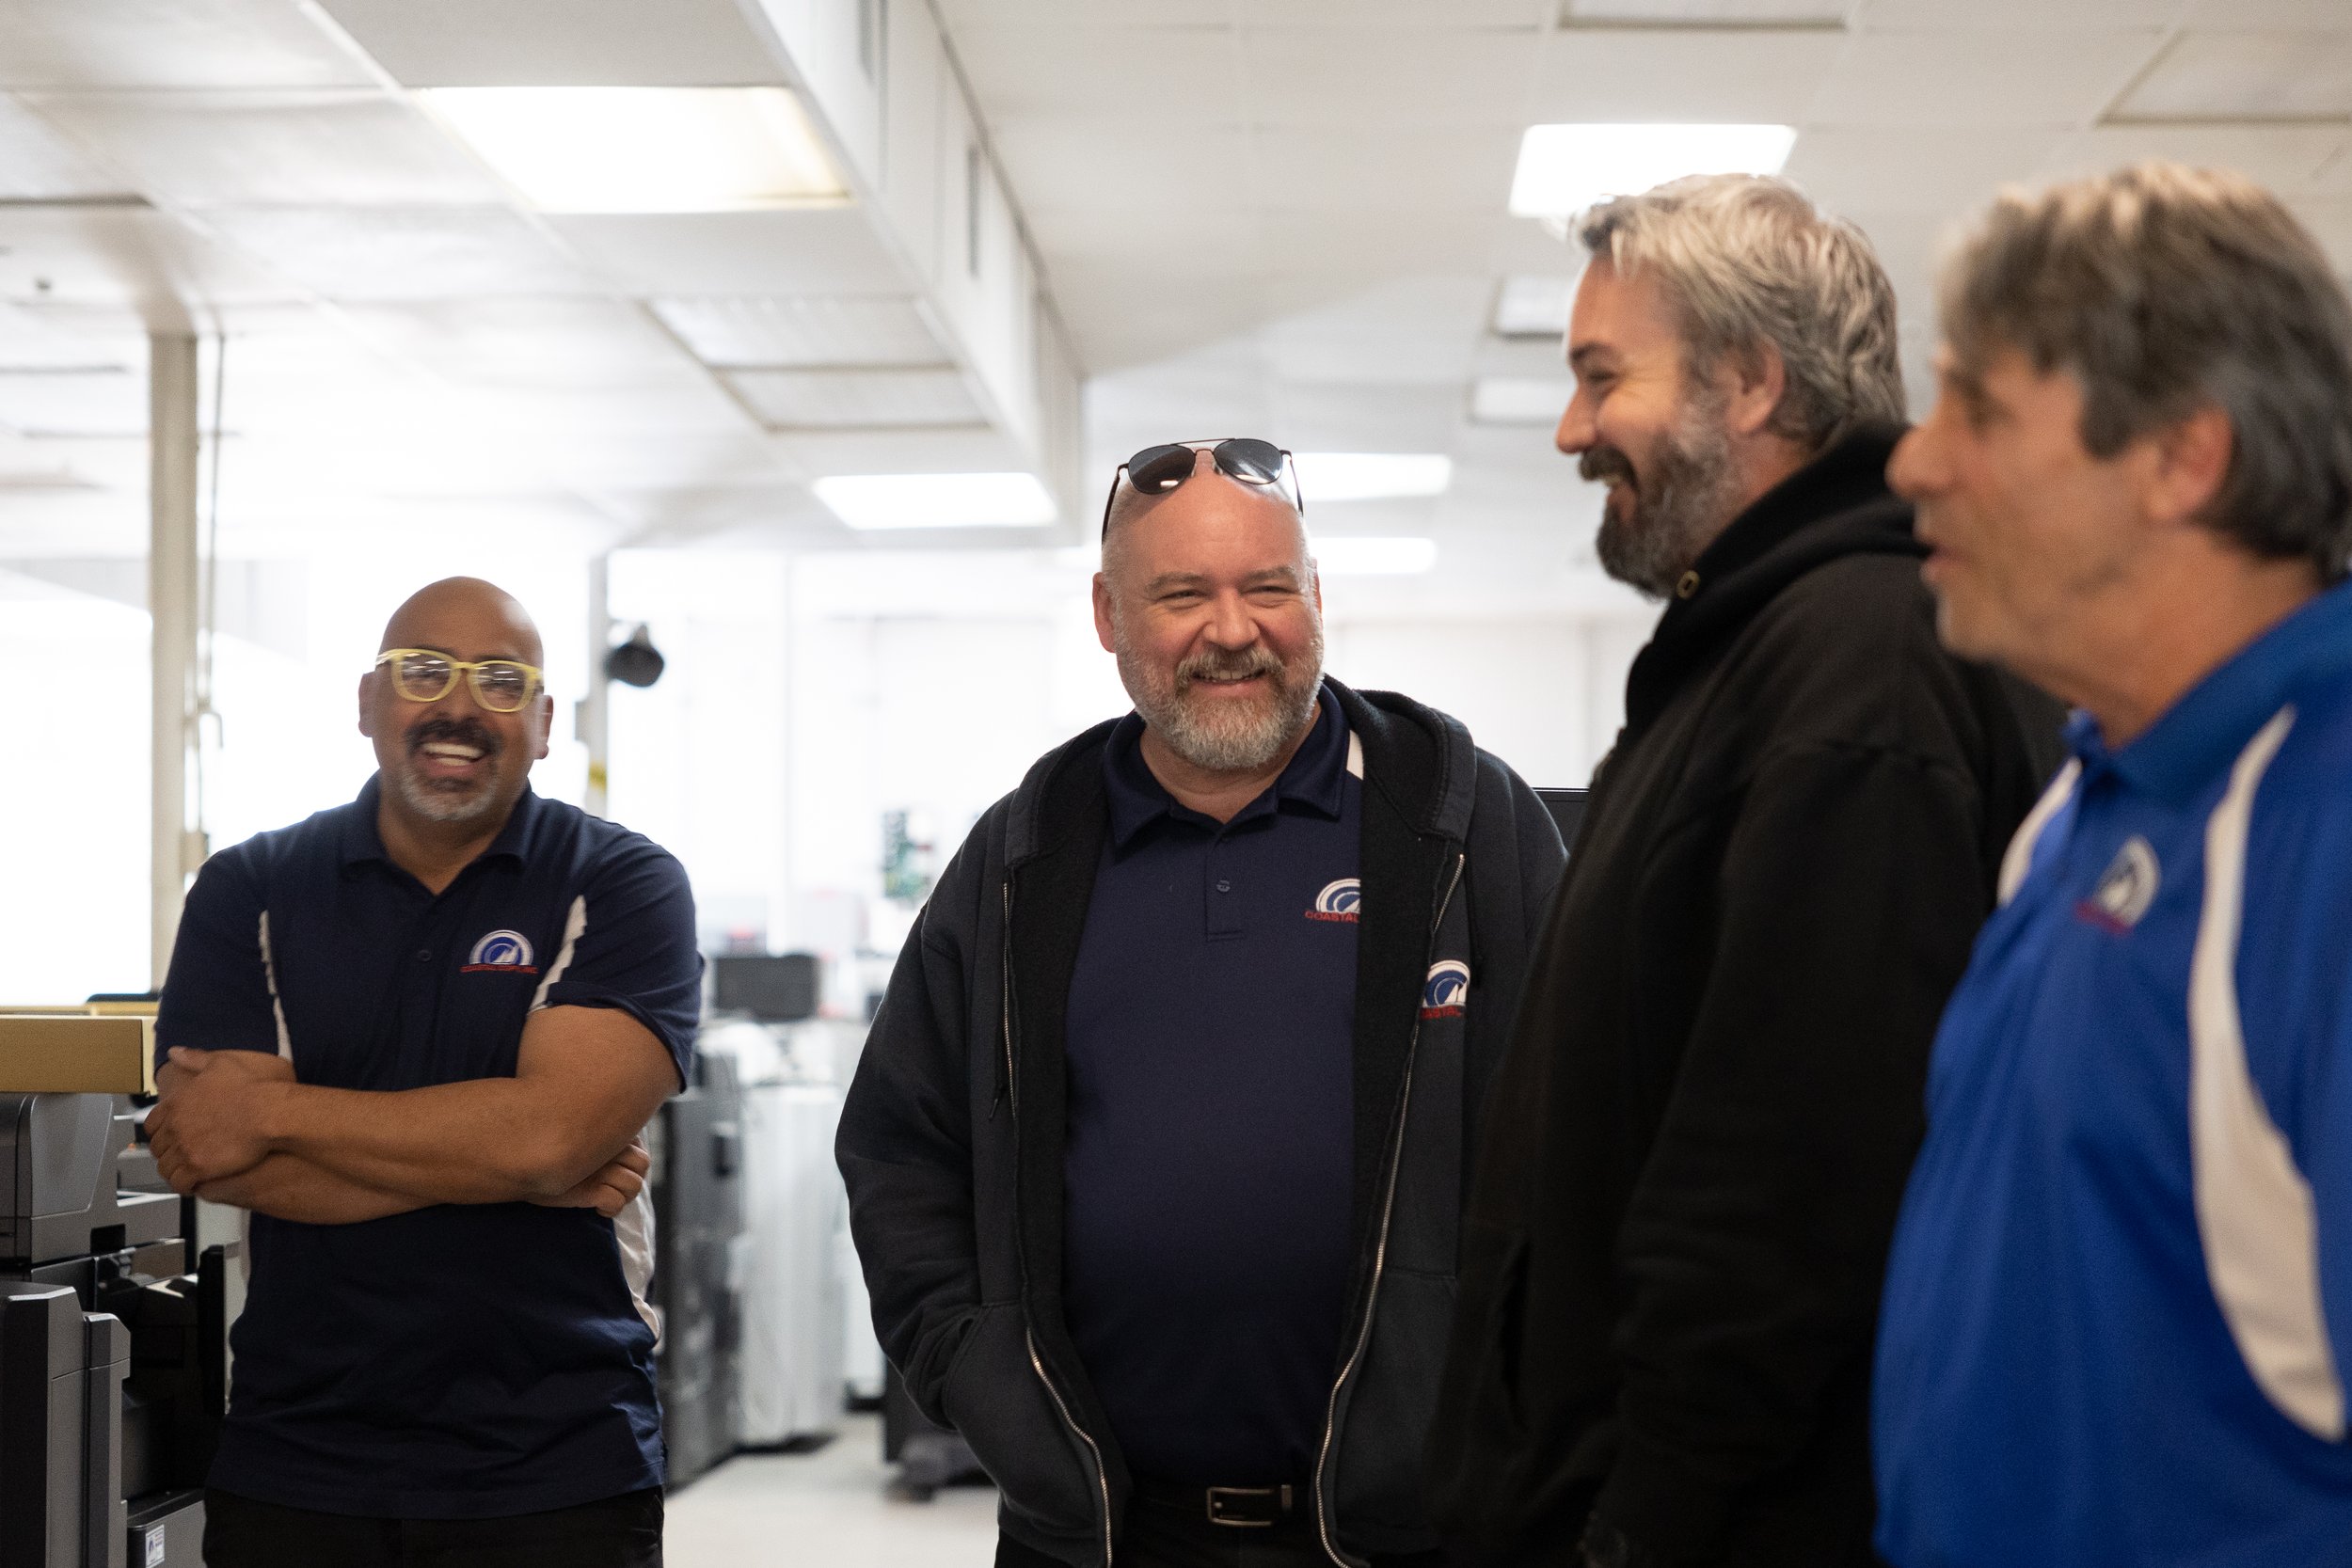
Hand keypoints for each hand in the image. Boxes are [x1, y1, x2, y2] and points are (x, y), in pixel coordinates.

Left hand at [144, 1048, 294, 1193]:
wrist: (269, 1112)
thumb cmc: (250, 1087)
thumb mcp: (221, 1063)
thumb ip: (194, 1058)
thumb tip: (174, 1051)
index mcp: (176, 1103)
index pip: (151, 1125)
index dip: (160, 1133)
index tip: (171, 1137)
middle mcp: (175, 1126)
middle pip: (158, 1148)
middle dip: (168, 1154)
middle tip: (182, 1157)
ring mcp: (185, 1148)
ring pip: (166, 1168)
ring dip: (175, 1172)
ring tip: (187, 1174)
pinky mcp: (198, 1167)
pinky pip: (181, 1183)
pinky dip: (184, 1186)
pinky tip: (194, 1184)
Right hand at [532, 1139, 650, 1218]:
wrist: (512, 1162)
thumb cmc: (541, 1147)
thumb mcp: (571, 1132)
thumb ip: (594, 1133)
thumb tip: (616, 1140)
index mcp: (605, 1129)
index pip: (639, 1146)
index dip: (631, 1160)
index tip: (614, 1168)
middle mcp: (606, 1147)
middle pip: (642, 1164)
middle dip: (632, 1179)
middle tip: (612, 1187)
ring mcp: (599, 1169)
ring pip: (634, 1185)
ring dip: (624, 1196)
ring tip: (606, 1198)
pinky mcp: (589, 1190)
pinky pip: (615, 1203)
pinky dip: (609, 1210)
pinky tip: (597, 1210)